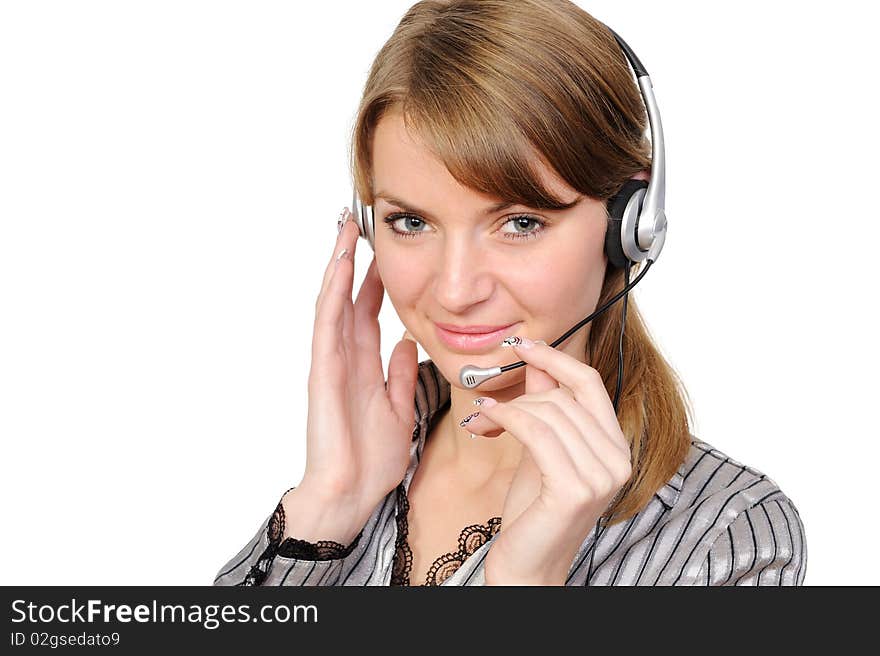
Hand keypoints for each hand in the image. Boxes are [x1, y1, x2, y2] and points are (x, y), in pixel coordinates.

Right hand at [300, 209, 419, 524]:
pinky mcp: (323, 372)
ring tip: (345, 229)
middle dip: (353, 260)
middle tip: (359, 222)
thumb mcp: (399, 408)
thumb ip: (400, 375)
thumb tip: (408, 342)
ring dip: (338, 265)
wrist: (350, 494)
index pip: (369, 312)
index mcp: (364, 365)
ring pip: (333, 303)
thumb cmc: (370, 459)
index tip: (385, 251)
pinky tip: (338, 269)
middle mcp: (345, 357)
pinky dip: (332, 296)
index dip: (376, 281)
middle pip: (348, 298)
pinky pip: (327, 326)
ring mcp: (331, 362)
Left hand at [461, 338, 631, 585]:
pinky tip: (486, 420)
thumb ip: (545, 410)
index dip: (557, 358)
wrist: (527, 567)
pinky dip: (506, 417)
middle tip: (486, 403)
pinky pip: (536, 432)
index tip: (525, 344)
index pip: (591, 384)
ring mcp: (601, 476)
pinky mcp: (574, 489)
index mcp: (614, 448)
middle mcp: (617, 461)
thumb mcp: (539, 451)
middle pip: (564, 397)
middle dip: (520, 393)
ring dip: (507, 408)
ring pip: (548, 412)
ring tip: (482, 417)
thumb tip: (539, 367)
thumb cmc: (532, 513)